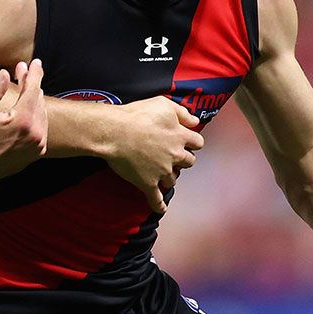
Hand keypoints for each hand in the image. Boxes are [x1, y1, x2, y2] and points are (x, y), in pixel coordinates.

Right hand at [0, 60, 47, 190]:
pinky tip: (26, 107)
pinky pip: (41, 126)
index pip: (34, 89)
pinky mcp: (38, 151)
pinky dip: (35, 114)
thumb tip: (5, 73)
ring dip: (33, 98)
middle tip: (21, 71)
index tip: (36, 62)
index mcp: (22, 120)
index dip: (35, 73)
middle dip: (31, 83)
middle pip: (38, 99)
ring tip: (23, 87)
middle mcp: (35, 132)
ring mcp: (38, 144)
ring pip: (41, 112)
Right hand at [105, 97, 202, 213]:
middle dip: (182, 159)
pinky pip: (156, 199)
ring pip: (173, 179)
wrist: (114, 131)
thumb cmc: (137, 115)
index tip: (185, 140)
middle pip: (189, 162)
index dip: (191, 141)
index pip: (198, 142)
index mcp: (180, 136)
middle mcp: (175, 155)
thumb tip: (195, 120)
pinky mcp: (148, 183)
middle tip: (172, 155)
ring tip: (162, 173)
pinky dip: (159, 205)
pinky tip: (161, 209)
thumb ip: (182, 112)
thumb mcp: (163, 104)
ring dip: (170, 176)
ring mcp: (162, 171)